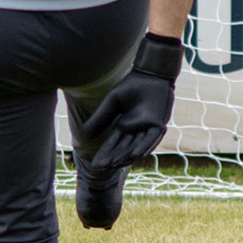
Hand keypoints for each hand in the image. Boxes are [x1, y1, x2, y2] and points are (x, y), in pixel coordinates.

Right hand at [81, 33, 182, 169]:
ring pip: (136, 147)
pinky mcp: (158, 124)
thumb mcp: (112, 103)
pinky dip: (143, 147)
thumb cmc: (132, 86)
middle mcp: (135, 131)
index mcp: (124, 126)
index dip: (104, 155)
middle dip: (111, 159)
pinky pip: (151, 139)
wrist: (149, 75)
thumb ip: (101, 118)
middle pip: (122, 149)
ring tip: (112, 164)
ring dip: (124, 157)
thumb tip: (85, 134)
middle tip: (99, 168)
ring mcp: (147, 129)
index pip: (112, 144)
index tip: (94, 165)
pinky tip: (133, 156)